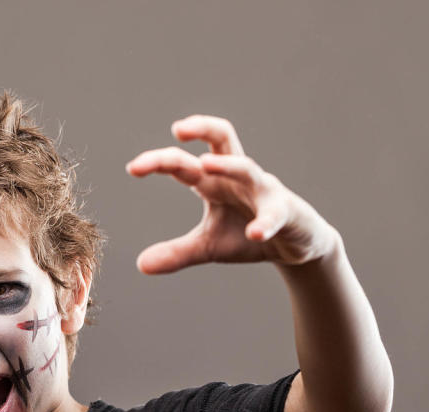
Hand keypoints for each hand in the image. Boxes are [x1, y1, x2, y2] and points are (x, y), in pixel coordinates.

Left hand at [126, 115, 339, 273]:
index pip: (184, 163)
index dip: (160, 161)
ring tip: (206, 165)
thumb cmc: (246, 235)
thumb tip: (140, 265)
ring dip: (227, 165)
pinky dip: (264, 222)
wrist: (295, 246)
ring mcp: (264, 190)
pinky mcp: (286, 211)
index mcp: (213, 182)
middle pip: (221, 140)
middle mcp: (237, 177)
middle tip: (176, 130)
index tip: (133, 168)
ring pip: (247, 168)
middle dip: (201, 129)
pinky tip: (254, 233)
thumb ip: (176, 253)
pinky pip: (275, 213)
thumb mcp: (207, 246)